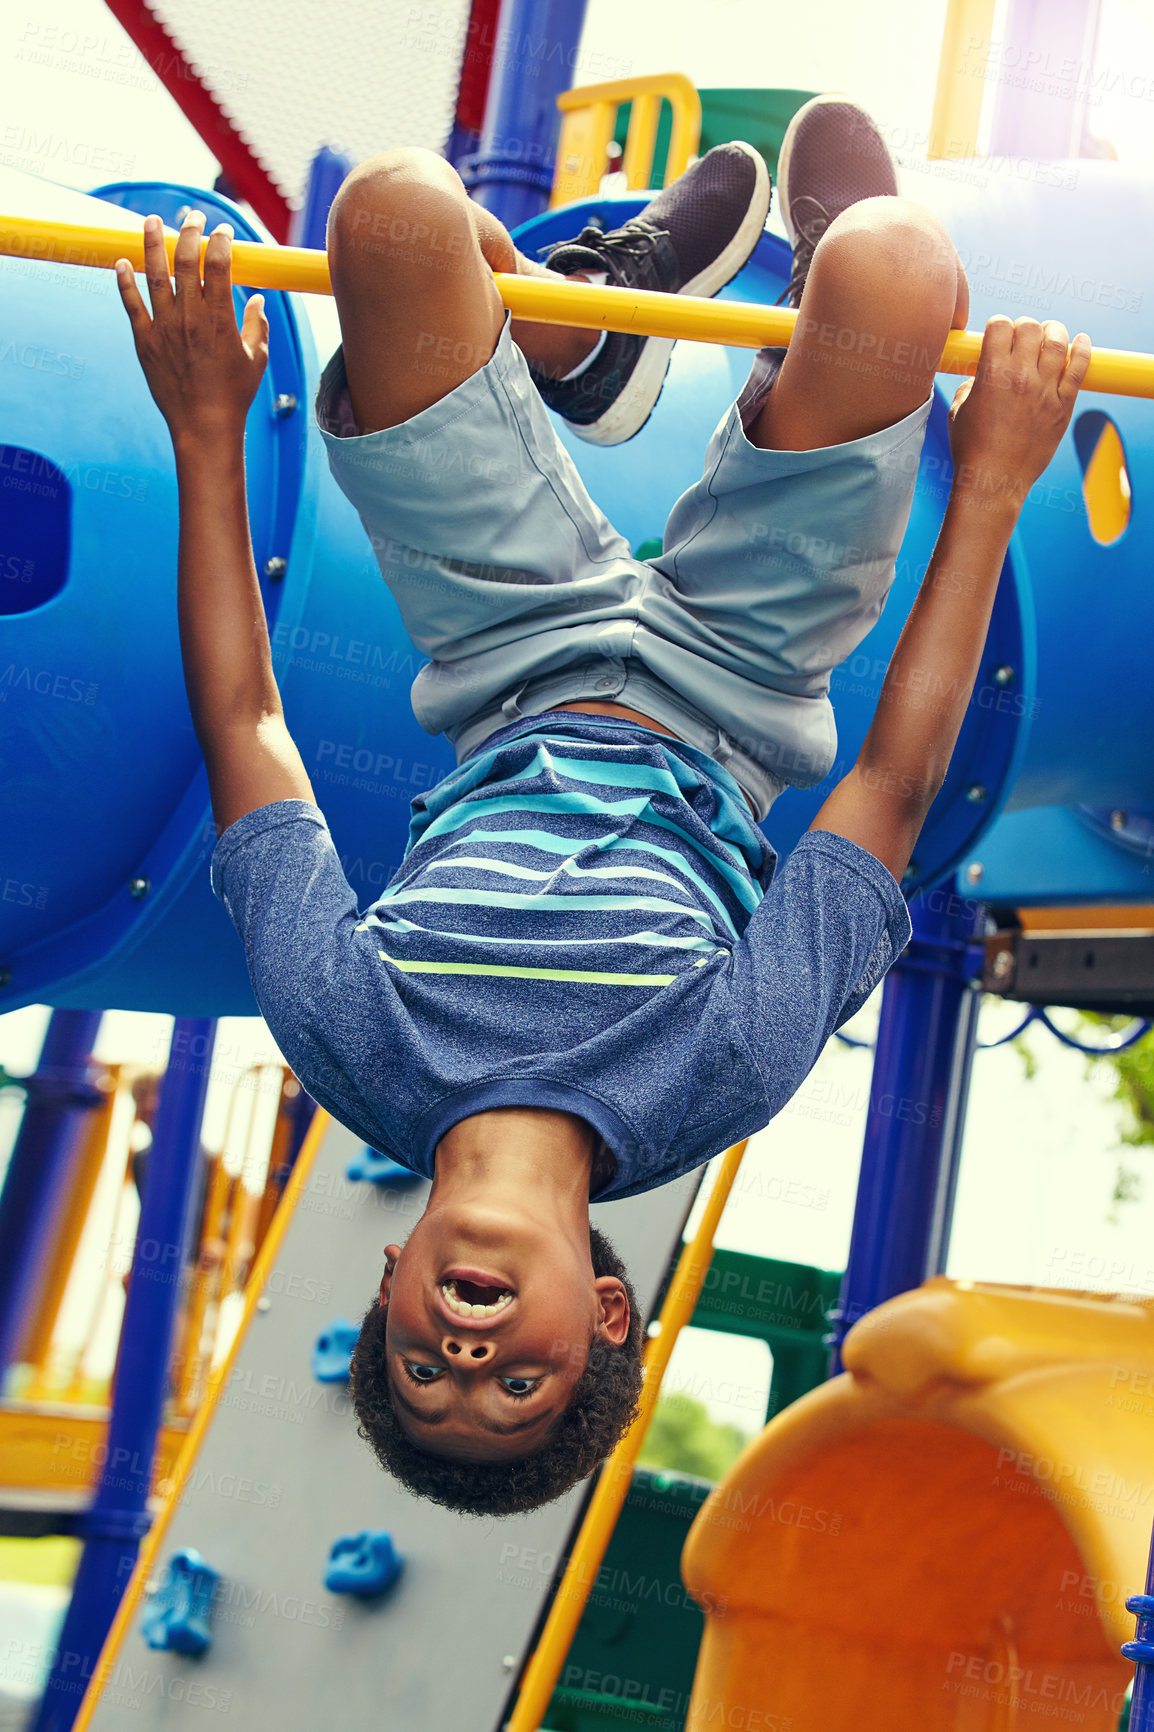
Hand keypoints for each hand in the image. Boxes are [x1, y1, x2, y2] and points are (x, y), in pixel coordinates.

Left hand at [115, 211, 268, 444]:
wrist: (203, 425)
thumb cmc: (234, 394)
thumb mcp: (256, 358)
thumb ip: (257, 325)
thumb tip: (260, 300)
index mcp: (220, 319)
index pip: (218, 264)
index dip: (219, 241)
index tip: (222, 231)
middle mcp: (190, 318)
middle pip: (185, 261)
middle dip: (189, 231)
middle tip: (192, 217)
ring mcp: (164, 328)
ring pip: (154, 275)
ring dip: (151, 243)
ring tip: (150, 221)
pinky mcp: (145, 341)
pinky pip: (131, 305)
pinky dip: (125, 282)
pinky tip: (123, 262)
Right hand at [947, 315, 1090, 509]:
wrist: (993, 482)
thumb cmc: (971, 448)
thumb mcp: (959, 409)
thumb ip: (972, 382)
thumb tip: (984, 372)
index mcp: (991, 374)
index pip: (1001, 325)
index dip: (998, 325)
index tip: (999, 334)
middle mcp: (1021, 378)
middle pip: (1031, 327)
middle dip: (1025, 326)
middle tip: (1023, 337)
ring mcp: (1045, 391)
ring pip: (1058, 341)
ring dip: (1053, 331)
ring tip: (1049, 335)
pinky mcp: (1063, 406)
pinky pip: (1080, 368)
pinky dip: (1083, 349)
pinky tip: (1081, 341)